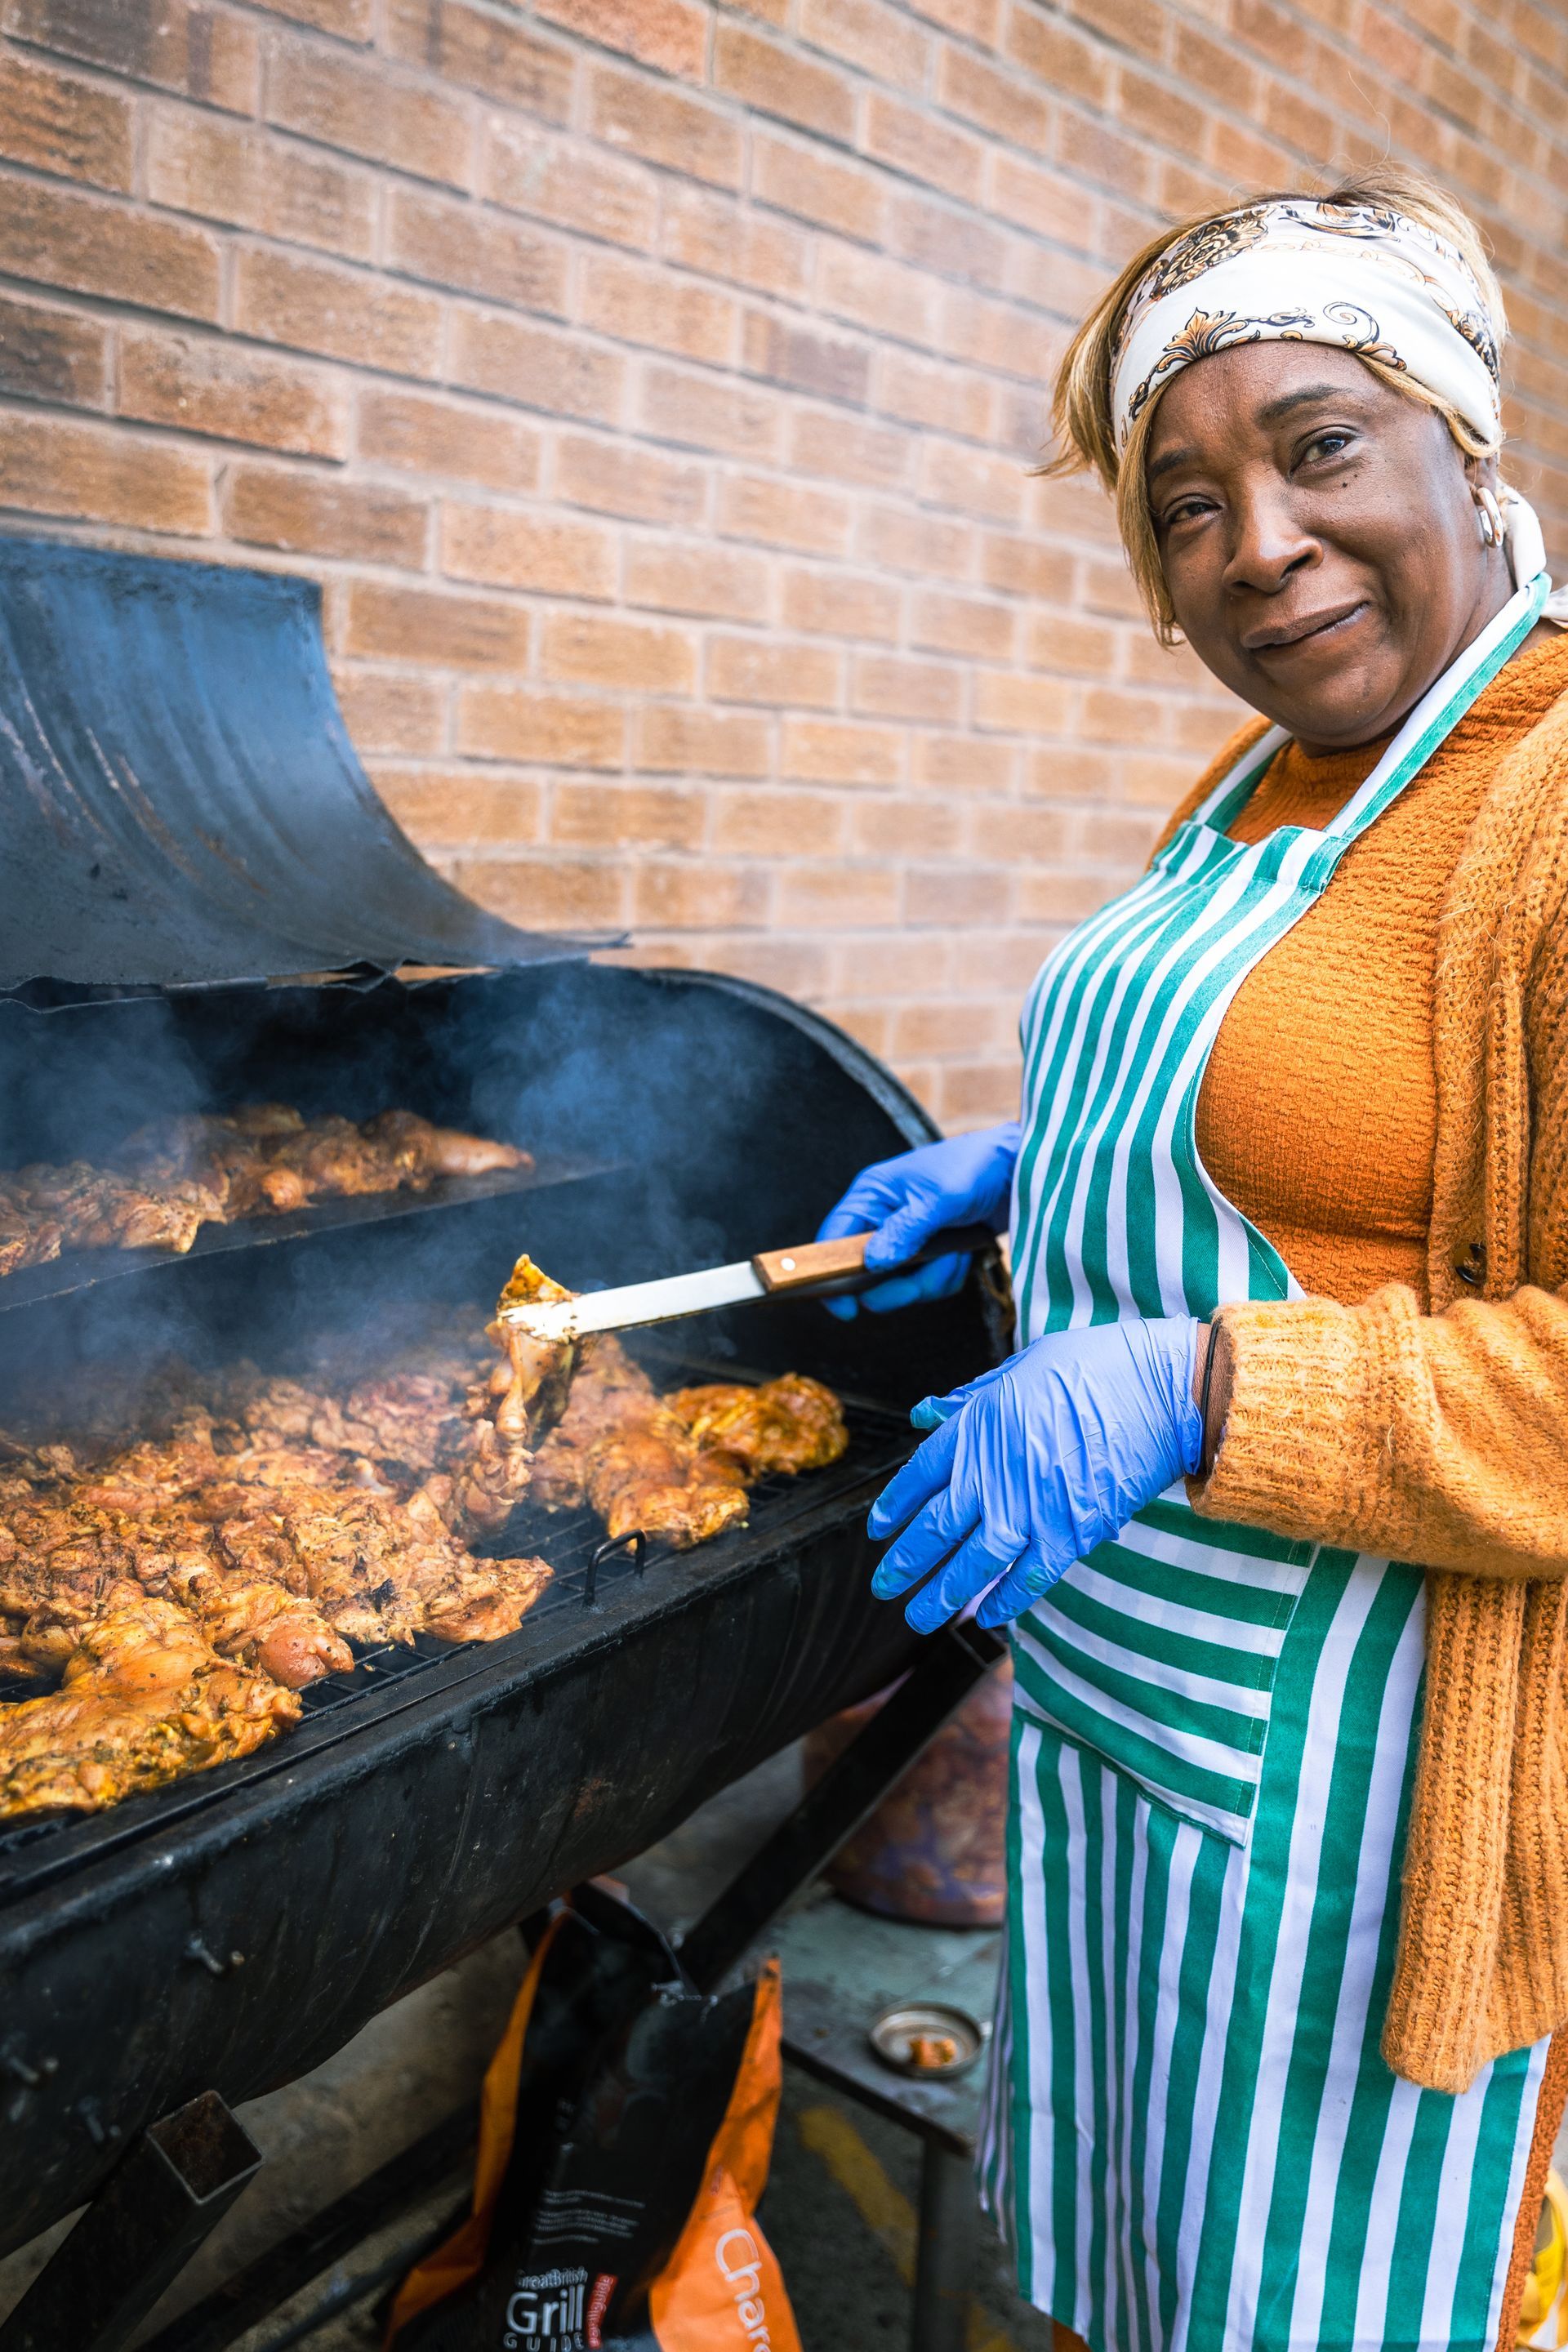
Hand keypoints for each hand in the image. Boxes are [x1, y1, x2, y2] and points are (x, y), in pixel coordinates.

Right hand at [815, 1123, 1018, 1318]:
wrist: (1019, 1172)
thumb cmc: (976, 1168)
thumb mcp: (939, 1198)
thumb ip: (904, 1231)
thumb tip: (873, 1264)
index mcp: (872, 1195)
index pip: (833, 1239)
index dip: (831, 1275)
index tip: (846, 1310)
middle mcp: (883, 1218)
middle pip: (867, 1273)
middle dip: (900, 1283)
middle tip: (923, 1280)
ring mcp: (907, 1238)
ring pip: (902, 1284)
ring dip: (933, 1277)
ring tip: (955, 1252)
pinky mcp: (931, 1253)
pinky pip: (928, 1283)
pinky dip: (948, 1274)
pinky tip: (964, 1253)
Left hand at [868, 1317, 1201, 1631]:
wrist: (1159, 1390)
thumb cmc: (1094, 1366)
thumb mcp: (1020, 1367)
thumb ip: (970, 1398)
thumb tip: (925, 1412)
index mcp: (976, 1427)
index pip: (918, 1477)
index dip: (894, 1508)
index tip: (879, 1531)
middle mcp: (993, 1473)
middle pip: (935, 1529)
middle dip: (905, 1563)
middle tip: (884, 1587)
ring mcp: (1031, 1508)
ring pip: (972, 1564)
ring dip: (942, 1595)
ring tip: (918, 1619)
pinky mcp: (1071, 1533)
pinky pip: (1028, 1577)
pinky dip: (1005, 1600)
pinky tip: (987, 1616)